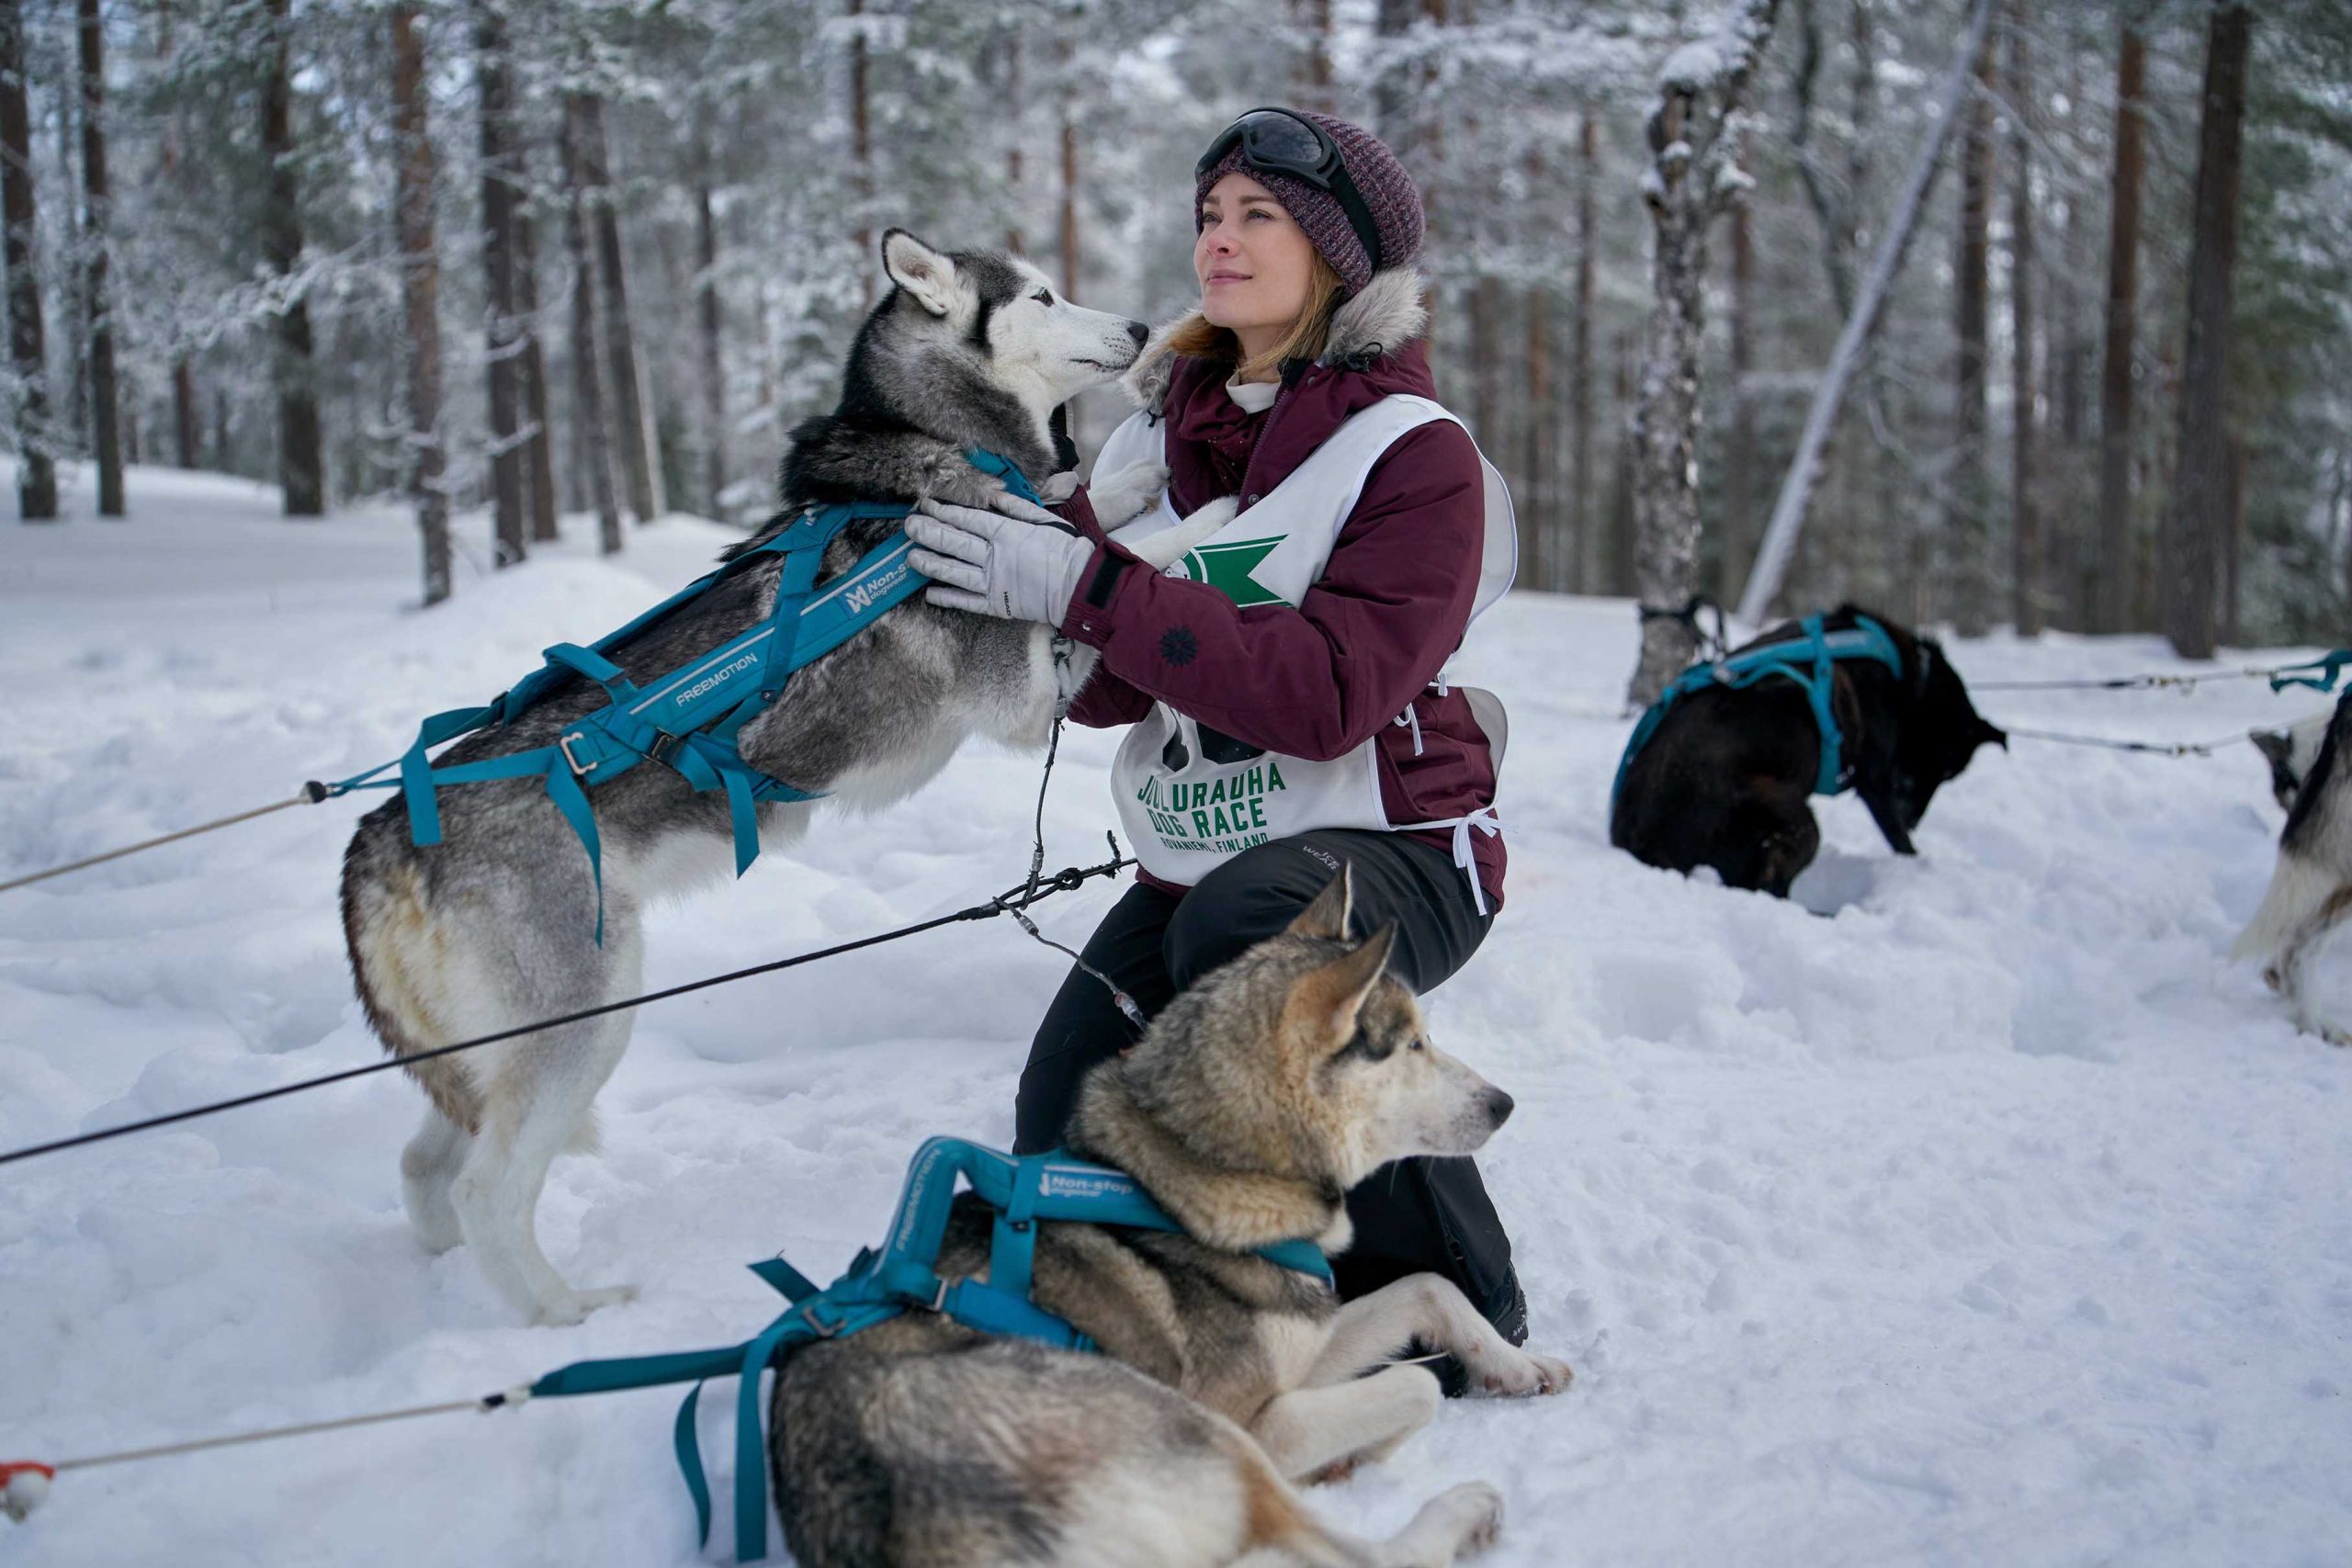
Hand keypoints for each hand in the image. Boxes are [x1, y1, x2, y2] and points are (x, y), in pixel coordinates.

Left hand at [907, 498, 1094, 624]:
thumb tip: (993, 495)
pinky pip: (966, 601)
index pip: (967, 519)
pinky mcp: (997, 604)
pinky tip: (930, 592)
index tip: (926, 504)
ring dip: (930, 563)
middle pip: (954, 543)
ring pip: (954, 571)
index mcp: (1006, 533)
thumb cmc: (1065, 549)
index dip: (944, 511)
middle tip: (908, 526)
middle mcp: (994, 556)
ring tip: (910, 557)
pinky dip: (948, 597)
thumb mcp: (1042, 519)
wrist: (1079, 585)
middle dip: (929, 533)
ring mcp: (993, 582)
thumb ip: (1015, 507)